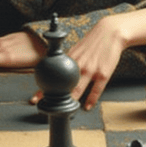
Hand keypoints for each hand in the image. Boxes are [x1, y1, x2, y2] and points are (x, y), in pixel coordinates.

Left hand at [29, 9, 145, 109]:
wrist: (110, 33)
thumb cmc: (92, 42)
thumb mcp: (76, 49)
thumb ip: (67, 61)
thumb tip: (58, 71)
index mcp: (69, 59)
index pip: (53, 77)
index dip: (43, 89)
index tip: (35, 99)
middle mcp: (78, 65)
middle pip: (64, 86)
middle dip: (55, 99)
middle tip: (49, 109)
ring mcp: (91, 70)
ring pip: (78, 90)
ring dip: (72, 102)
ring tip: (67, 113)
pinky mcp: (103, 74)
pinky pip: (96, 90)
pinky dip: (91, 100)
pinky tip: (87, 107)